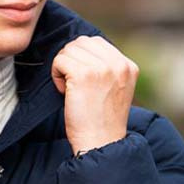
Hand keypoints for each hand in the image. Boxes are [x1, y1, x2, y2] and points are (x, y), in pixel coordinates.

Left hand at [51, 35, 138, 154]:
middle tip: (72, 83)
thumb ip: (106, 68)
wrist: (100, 142)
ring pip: (68, 50)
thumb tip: (79, 49)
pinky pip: (59, 61)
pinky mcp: (83, 74)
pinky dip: (56, 75)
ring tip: (70, 89)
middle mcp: (118, 64)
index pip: (95, 42)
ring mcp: (102, 67)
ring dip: (62, 68)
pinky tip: (64, 92)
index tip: (81, 80)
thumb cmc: (100, 119)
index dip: (80, 57)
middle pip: (80, 42)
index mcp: (128, 65)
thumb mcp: (114, 88)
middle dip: (70, 60)